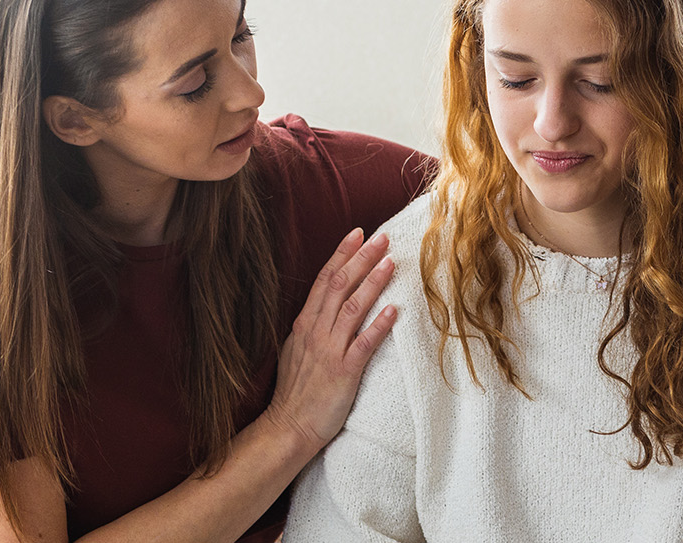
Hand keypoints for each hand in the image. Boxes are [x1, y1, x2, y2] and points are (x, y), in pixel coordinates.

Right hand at [264, 228, 400, 450]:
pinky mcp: (343, 373)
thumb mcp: (297, 349)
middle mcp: (315, 332)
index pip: (323, 280)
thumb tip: (327, 305)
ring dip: (372, 283)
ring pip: (351, 308)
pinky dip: (378, 325)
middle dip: (361, 259)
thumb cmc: (296, 391)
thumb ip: (312, 325)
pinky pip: (363, 344)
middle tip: (382, 237)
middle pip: (338, 286)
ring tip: (391, 262)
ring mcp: (329, 351)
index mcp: (305, 324)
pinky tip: (394, 310)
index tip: (358, 233)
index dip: (342, 255)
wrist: (287, 427)